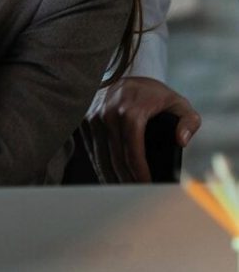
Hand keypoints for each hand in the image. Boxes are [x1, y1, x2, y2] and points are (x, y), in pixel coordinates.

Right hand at [85, 76, 200, 181]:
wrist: (126, 76)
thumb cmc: (154, 94)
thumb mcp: (178, 103)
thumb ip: (188, 120)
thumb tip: (182, 141)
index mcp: (129, 110)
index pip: (132, 151)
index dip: (139, 173)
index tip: (148, 186)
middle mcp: (107, 113)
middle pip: (115, 158)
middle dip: (127, 180)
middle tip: (139, 195)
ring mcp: (92, 116)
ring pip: (100, 156)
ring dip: (111, 177)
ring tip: (124, 191)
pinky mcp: (83, 119)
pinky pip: (91, 149)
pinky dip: (100, 165)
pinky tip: (110, 176)